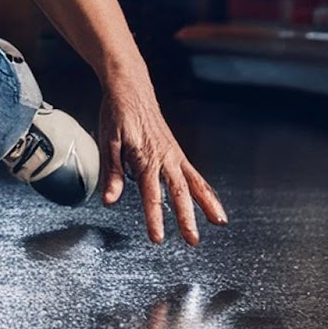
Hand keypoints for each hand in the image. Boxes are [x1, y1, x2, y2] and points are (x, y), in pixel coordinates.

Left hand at [97, 76, 225, 245]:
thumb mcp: (107, 142)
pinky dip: (206, 189)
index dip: (155, 218)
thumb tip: (109, 201)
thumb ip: (111, 173)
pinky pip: (195, 174)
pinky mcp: (177, 152)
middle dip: (187, 218)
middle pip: (179, 193)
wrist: (130, 88)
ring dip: (207, 204)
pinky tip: (212, 203)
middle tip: (192, 240)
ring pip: (194, 183)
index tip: (158, 238)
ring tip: (219, 223)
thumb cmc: (117, 113)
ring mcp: (174, 154)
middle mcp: (164, 157)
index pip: (151, 194)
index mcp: (145, 157)